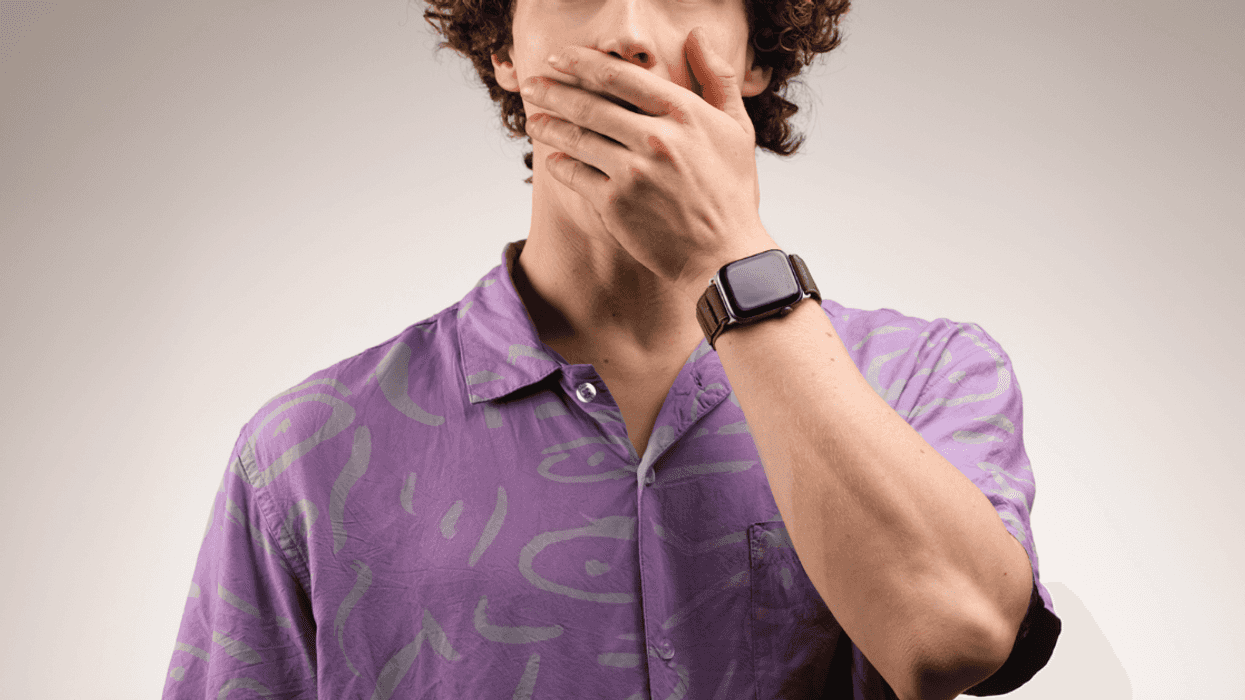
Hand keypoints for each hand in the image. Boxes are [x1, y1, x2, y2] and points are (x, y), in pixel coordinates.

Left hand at [521, 27, 777, 299]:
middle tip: (532, 83)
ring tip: (534, 119)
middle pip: (591, 105)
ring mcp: (633, 172)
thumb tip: (697, 34)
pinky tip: (553, 159)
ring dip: (550, 126)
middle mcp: (656, 138)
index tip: (560, 58)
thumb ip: (717, 76)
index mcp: (684, 112)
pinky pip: (577, 177)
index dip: (583, 63)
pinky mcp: (616, 204)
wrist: (725, 253)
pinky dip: (561, 166)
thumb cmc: (731, 191)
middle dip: (554, 91)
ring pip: (578, 139)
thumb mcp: (736, 127)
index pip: (621, 76)